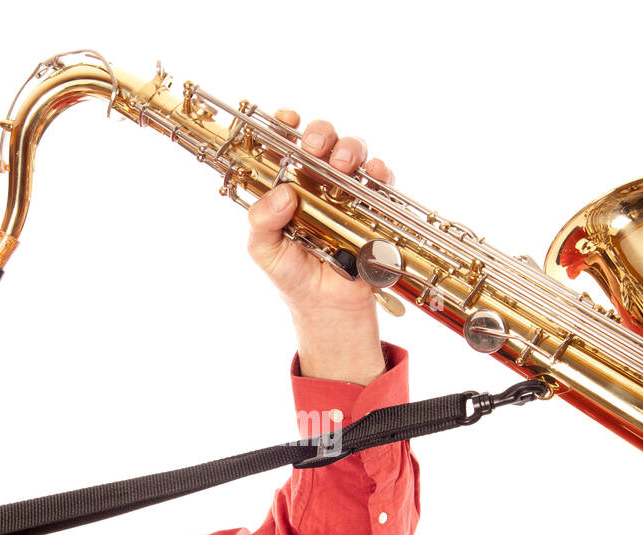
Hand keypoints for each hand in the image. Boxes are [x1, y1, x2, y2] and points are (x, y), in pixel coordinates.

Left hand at [246, 110, 394, 385]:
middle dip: (321, 133)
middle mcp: (317, 182)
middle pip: (323, 140)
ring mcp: (347, 193)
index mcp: (287, 184)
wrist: (327, 307)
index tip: (287, 120)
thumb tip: (282, 193)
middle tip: (315, 145)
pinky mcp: (372, 208)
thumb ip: (261, 222)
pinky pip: (380, 182)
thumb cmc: (291, 274)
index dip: (286, 126)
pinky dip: (379, 172)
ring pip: (353, 153)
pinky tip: (372, 175)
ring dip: (350, 149)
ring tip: (342, 164)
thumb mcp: (263, 250)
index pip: (285, 144)